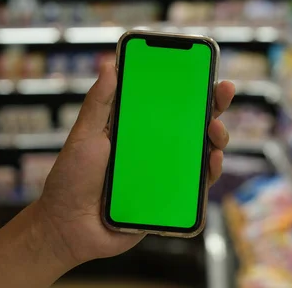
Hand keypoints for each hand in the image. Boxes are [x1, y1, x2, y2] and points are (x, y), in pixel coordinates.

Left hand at [36, 63, 234, 266]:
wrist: (67, 227)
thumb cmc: (71, 178)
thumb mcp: (84, 135)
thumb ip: (98, 102)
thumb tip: (108, 63)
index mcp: (140, 128)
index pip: (171, 103)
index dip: (191, 86)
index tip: (205, 69)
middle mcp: (158, 148)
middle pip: (194, 124)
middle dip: (214, 106)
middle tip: (223, 92)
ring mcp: (167, 173)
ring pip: (202, 152)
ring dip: (217, 138)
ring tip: (216, 129)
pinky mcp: (172, 199)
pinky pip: (198, 185)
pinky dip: (210, 172)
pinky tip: (212, 160)